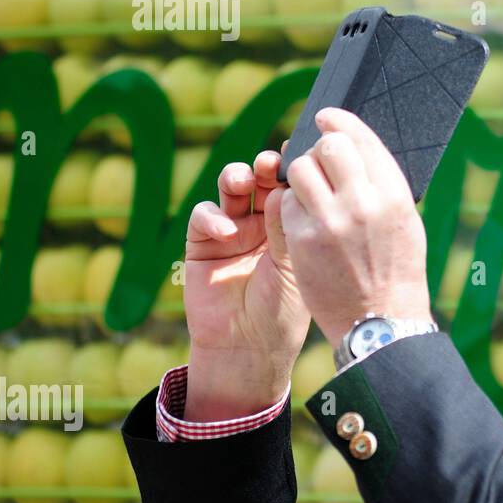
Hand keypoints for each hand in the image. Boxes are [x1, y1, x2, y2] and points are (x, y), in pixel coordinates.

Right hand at [183, 149, 310, 420]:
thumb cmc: (283, 310)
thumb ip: (288, 227)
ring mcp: (232, 230)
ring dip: (236, 176)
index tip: (300, 154)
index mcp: (291, 225)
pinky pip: (203, 216)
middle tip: (271, 162)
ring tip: (244, 179)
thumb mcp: (293, 265)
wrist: (250, 348)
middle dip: (265, 165)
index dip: (294, 168)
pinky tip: (226, 230)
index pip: (291, 186)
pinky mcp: (202, 243)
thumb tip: (287, 186)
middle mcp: (262, 222)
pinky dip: (212, 217)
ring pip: (231, 189)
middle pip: (262, 179)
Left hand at [280, 107, 431, 346]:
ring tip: (305, 187)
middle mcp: (363, 203)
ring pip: (299, 171)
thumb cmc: (397, 271)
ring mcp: (331, 222)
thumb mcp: (405, 223)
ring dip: (299, 173)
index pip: (361, 140)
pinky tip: (300, 216)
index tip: (325, 117)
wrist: (380, 321)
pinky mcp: (303, 241)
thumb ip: (382, 187)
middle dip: (317, 147)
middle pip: (328, 148)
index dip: (339, 122)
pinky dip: (289, 205)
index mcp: (394, 195)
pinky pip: (285, 204)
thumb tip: (358, 152)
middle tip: (313, 156)